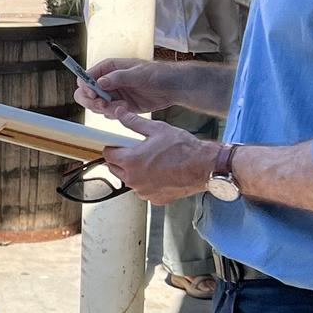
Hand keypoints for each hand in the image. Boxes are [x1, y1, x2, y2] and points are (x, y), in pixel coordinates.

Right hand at [77, 58, 178, 117]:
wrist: (171, 87)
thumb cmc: (157, 73)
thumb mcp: (138, 73)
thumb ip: (118, 77)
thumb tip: (99, 82)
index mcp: (108, 68)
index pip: (86, 77)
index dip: (86, 87)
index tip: (94, 94)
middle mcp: (107, 81)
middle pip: (85, 93)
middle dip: (91, 101)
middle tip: (104, 105)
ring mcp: (113, 94)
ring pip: (96, 106)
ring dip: (105, 109)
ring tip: (122, 106)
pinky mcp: (119, 106)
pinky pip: (108, 113)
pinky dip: (114, 114)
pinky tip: (127, 108)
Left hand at [101, 119, 215, 202]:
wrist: (204, 167)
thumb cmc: (183, 149)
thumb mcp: (157, 129)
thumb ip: (134, 123)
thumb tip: (120, 114)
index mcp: (131, 161)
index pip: (108, 155)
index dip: (112, 148)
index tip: (118, 144)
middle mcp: (134, 180)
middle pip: (115, 169)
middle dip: (121, 160)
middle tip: (134, 151)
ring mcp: (144, 191)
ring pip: (129, 181)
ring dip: (134, 172)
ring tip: (150, 161)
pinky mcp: (154, 199)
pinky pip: (144, 189)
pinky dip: (147, 182)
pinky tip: (160, 172)